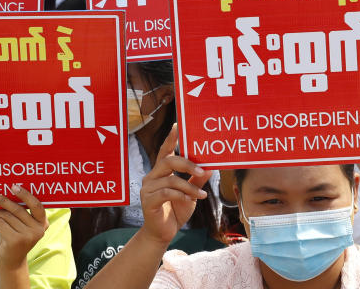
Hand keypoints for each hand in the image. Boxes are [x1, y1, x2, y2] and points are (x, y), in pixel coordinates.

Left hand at [0, 185, 48, 270]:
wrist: (12, 261)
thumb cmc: (16, 237)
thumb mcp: (23, 225)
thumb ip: (21, 213)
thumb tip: (7, 194)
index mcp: (43, 223)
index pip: (37, 205)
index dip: (26, 195)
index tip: (14, 186)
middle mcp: (38, 229)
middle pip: (19, 209)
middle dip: (4, 201)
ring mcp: (28, 236)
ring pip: (8, 217)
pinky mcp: (15, 241)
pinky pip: (1, 225)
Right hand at [138, 124, 212, 246]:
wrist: (164, 233)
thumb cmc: (176, 209)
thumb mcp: (191, 192)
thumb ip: (198, 178)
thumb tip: (212, 165)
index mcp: (161, 171)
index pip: (165, 150)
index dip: (170, 138)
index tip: (177, 125)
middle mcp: (152, 176)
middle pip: (168, 161)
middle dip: (186, 163)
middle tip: (201, 170)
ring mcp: (148, 188)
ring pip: (171, 180)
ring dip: (189, 187)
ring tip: (201, 194)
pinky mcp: (148, 201)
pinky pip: (167, 193)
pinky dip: (182, 195)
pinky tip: (191, 200)